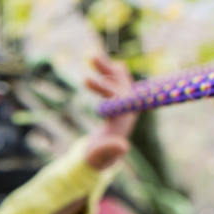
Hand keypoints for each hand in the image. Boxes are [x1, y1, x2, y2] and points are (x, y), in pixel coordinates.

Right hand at [84, 56, 136, 170]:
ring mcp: (125, 106)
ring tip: (93, 55)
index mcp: (123, 120)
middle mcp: (128, 110)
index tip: (85, 80)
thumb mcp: (99, 156)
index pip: (119, 99)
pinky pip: (119, 86)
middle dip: (107, 72)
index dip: (106, 88)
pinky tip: (116, 65)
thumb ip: (109, 151)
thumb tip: (124, 146)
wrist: (102, 157)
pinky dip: (114, 75)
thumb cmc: (99, 157)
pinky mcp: (121, 104)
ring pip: (119, 82)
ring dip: (108, 69)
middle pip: (121, 85)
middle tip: (92, 56)